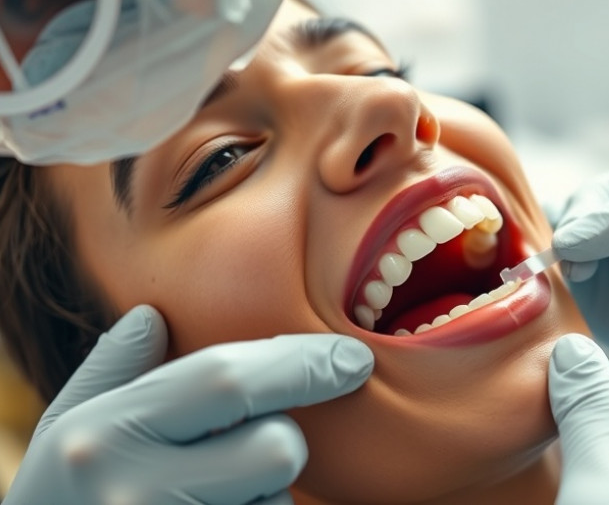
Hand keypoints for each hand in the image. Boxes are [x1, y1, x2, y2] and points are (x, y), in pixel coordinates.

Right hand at [5, 305, 373, 504]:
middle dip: (281, 438)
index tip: (352, 359)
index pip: (228, 380)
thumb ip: (113, 369)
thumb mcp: (67, 427)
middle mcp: (139, 489)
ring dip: (264, 491)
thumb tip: (153, 316)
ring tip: (210, 495)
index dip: (303, 363)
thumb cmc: (62, 496)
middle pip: (278, 447)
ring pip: (279, 499)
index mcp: (107, 433)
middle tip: (242, 446)